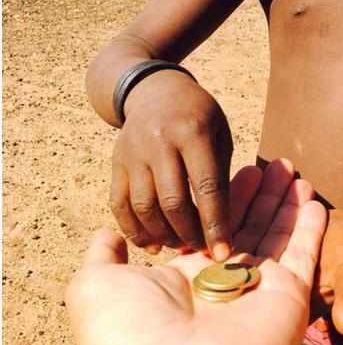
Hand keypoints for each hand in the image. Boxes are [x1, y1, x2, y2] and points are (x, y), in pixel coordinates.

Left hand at [67, 159, 327, 344]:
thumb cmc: (128, 334)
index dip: (224, 200)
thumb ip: (104, 256)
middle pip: (248, 228)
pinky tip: (314, 200)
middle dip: (259, 194)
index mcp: (186, 280)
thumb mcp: (96, 287)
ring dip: (285, 202)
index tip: (234, 171)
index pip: (211, 228)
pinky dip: (310, 229)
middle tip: (270, 163)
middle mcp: (225, 284)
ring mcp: (259, 291)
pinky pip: (302, 255)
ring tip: (289, 167)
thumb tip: (107, 234)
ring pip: (276, 236)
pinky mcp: (288, 298)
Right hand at [109, 71, 232, 258]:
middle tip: (201, 251)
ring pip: (143, 206)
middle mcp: (159, 142)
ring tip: (179, 246)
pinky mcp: (116, 163)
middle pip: (172, 201)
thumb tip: (225, 225)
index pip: (206, 186)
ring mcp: (133, 152)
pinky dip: (133, 230)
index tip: (224, 253)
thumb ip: (221, 174)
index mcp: (193, 132)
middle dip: (188, 234)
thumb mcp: (219, 133)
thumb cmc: (198, 116)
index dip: (215, 223)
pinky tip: (150, 243)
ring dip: (162, 235)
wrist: (156, 91)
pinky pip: (119, 204)